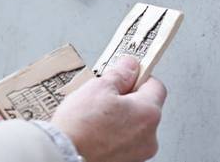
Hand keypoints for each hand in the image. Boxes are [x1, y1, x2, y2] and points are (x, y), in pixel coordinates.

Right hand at [51, 57, 166, 161]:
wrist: (64, 156)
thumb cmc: (80, 127)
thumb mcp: (98, 87)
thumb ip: (120, 74)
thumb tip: (130, 66)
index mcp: (148, 114)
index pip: (156, 86)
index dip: (140, 77)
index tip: (127, 74)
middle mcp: (149, 137)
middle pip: (145, 108)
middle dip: (127, 99)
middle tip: (105, 95)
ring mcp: (138, 153)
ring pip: (134, 126)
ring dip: (120, 118)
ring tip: (96, 115)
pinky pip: (124, 142)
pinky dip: (114, 135)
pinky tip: (96, 131)